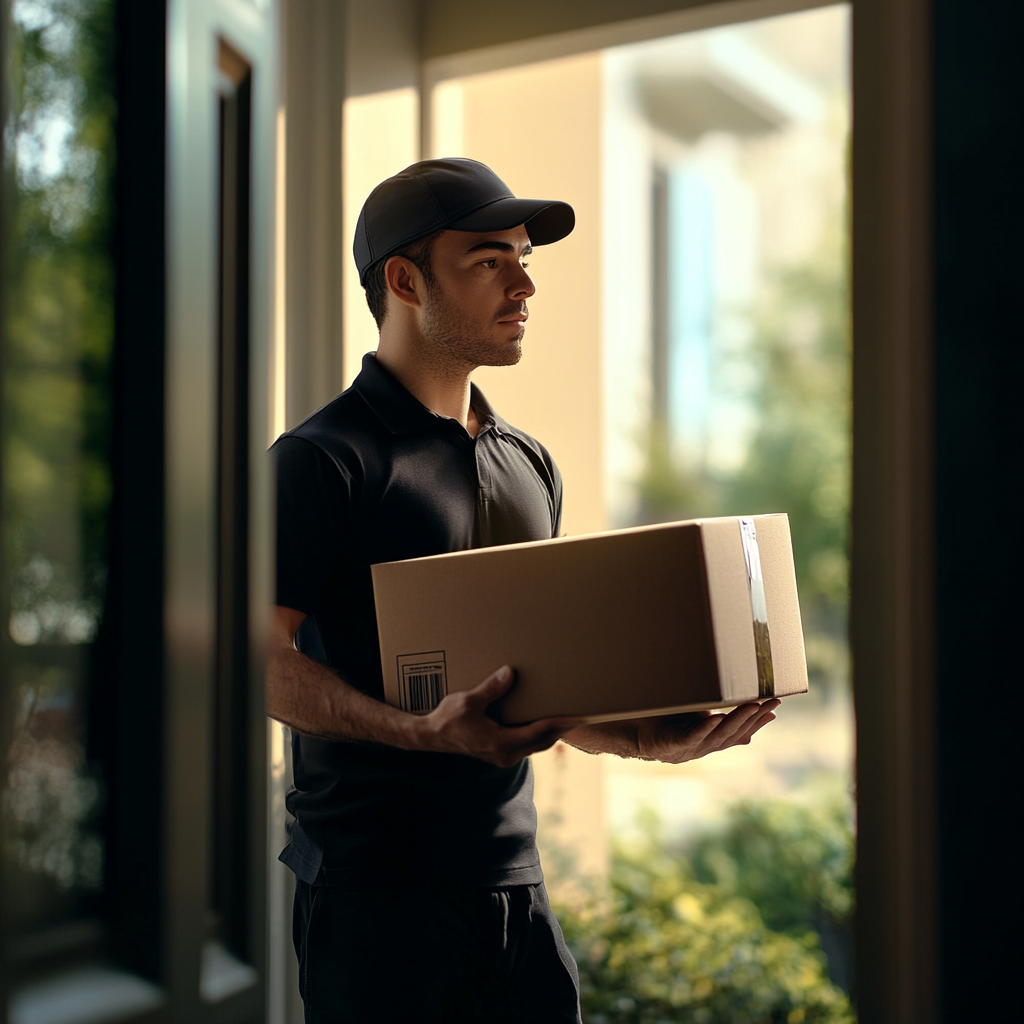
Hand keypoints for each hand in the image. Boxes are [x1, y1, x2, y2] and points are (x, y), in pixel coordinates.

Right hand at [415, 665, 582, 767]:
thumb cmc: (448, 719)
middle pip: (542, 741)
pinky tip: (542, 722)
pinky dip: (538, 734)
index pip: (538, 732)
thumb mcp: (468, 701)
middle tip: (581, 715)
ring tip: (567, 717)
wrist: (431, 737)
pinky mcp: (499, 754)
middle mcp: (505, 754)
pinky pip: (526, 745)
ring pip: (535, 745)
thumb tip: (510, 672)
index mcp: (501, 742)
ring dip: (551, 732)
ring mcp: (502, 756)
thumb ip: (491, 688)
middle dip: (561, 728)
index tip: (575, 714)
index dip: (558, 722)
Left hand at [636, 700, 780, 763]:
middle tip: (769, 702)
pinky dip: (705, 728)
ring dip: (736, 720)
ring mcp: (692, 746)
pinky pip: (692, 736)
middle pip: (735, 732)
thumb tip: (742, 709)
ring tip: (752, 706)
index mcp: (714, 739)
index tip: (775, 704)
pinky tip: (716, 718)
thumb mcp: (698, 720)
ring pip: (719, 734)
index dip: (759, 719)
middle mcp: (707, 745)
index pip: (743, 730)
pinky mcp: (674, 744)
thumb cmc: (671, 726)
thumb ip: (721, 718)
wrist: (640, 737)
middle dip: (753, 717)